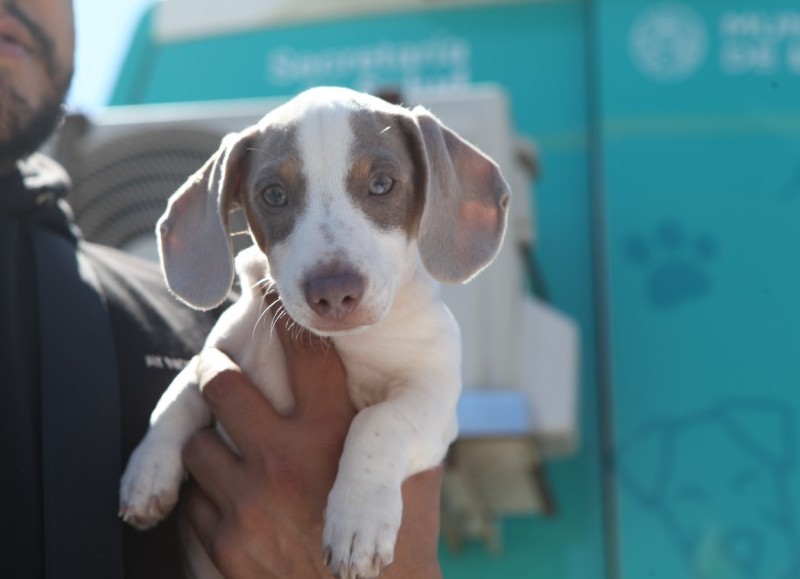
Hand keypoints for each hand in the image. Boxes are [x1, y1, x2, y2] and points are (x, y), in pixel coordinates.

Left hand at [182, 317, 442, 577]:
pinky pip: (194, 499)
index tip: (272, 294)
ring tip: (226, 443)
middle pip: (220, 384)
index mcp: (335, 437)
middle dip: (216, 368)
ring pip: (198, 442)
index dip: (285, 316)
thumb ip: (391, 429)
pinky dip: (209, 493)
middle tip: (218, 365)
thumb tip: (390, 385)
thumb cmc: (399, 543)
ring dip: (211, 440)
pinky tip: (231, 497)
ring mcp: (248, 504)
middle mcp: (285, 461)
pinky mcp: (224, 544)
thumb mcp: (411, 475)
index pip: (305, 352)